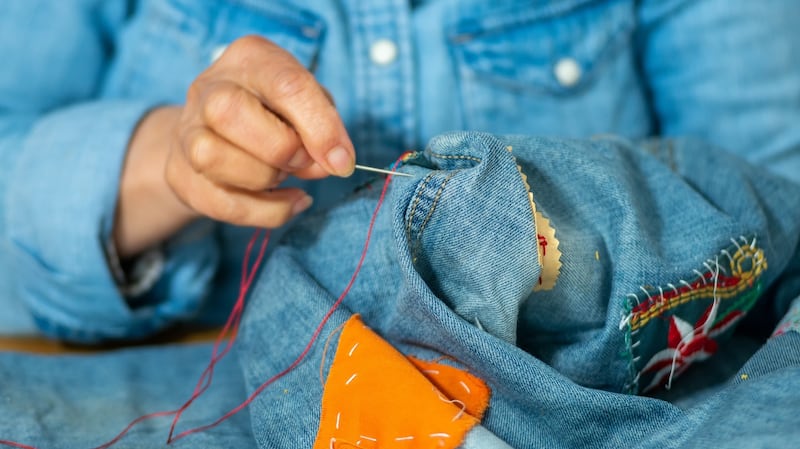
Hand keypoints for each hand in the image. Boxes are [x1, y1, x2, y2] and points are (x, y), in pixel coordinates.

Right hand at [114, 36, 354, 256]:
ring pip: (211, 156)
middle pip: (229, 112)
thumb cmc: (276, 113)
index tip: (342, 162)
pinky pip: (219, 202)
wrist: (220, 132)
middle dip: (280, 148)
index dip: (321, 128)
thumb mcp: (309, 105)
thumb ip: (324, 127)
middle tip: (303, 162)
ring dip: (264, 179)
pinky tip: (286, 201)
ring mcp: (188, 130)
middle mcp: (209, 87)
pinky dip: (265, 212)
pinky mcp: (181, 173)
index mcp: (250, 58)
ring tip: (284, 176)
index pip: (286, 84)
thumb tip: (332, 162)